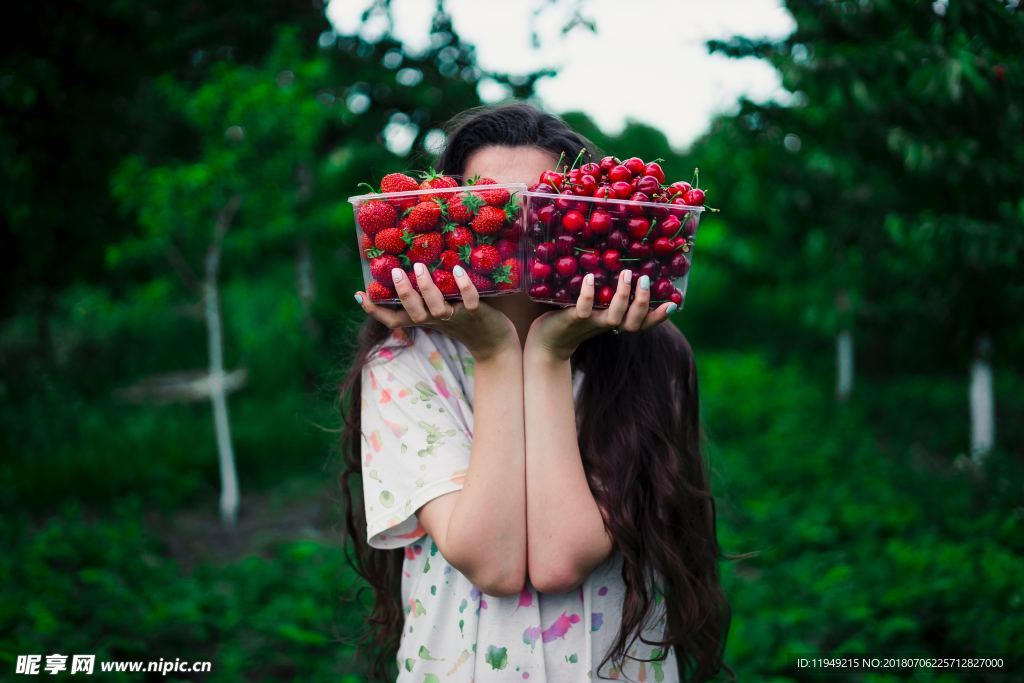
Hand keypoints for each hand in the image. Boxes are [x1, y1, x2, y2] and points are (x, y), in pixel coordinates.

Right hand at [355, 263, 519, 361]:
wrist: (494, 341)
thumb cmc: (463, 320)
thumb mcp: (439, 309)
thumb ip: (424, 295)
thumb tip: (409, 265)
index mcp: (423, 319)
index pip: (393, 319)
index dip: (375, 310)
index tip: (359, 294)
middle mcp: (435, 320)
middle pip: (412, 314)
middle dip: (403, 294)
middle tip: (395, 272)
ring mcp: (455, 317)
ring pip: (436, 308)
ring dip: (427, 288)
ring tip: (420, 267)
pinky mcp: (476, 314)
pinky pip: (469, 300)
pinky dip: (464, 285)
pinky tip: (458, 270)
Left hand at [524, 269, 676, 361]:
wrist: (546, 341)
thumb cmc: (574, 316)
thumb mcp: (594, 304)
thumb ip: (607, 290)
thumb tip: (620, 261)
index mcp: (616, 321)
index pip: (643, 323)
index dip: (659, 316)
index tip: (674, 304)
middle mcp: (607, 324)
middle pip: (634, 322)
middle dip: (642, 302)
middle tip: (644, 280)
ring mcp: (591, 323)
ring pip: (614, 317)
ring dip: (622, 296)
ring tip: (626, 274)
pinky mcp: (572, 320)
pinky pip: (583, 309)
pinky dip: (588, 294)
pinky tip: (590, 278)